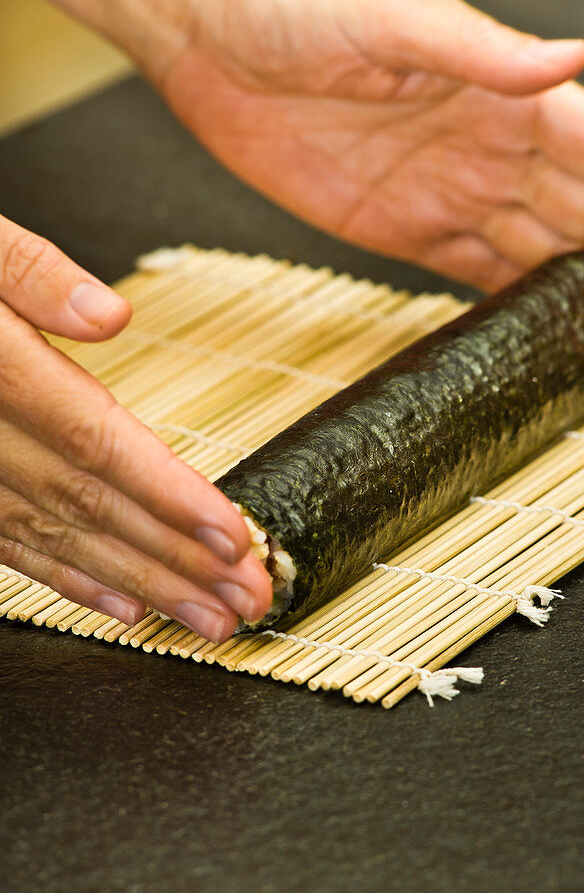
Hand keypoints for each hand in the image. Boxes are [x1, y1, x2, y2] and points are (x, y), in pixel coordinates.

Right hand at [0, 214, 271, 636]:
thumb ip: (32, 274)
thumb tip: (109, 316)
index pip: (93, 441)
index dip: (168, 496)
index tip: (234, 538)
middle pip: (90, 505)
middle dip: (177, 560)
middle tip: (250, 600)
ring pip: (58, 538)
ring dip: (141, 585)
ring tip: (209, 619)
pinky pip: (9, 545)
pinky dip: (70, 579)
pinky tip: (124, 607)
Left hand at [152, 0, 583, 346]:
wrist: (209, 40)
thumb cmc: (296, 8)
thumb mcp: (392, 24)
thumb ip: (481, 56)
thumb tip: (569, 62)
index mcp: (509, 94)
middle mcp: (496, 149)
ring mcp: (454, 195)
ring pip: (552, 254)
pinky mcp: (407, 232)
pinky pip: (483, 275)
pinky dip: (527, 307)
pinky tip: (565, 334)